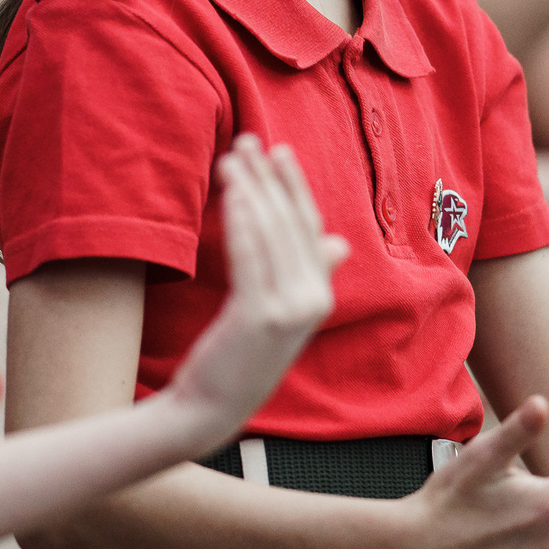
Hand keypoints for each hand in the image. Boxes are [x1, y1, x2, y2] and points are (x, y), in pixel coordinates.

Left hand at [168, 137, 347, 437]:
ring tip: (230, 158)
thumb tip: (337, 242)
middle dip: (269, 178)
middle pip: (291, 225)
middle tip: (247, 141)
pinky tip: (231, 191)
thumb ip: (310, 274)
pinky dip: (242, 218)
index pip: (310, 228)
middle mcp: (312, 301)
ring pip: (270, 234)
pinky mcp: (259, 316)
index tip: (277, 152)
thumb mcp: (281, 314)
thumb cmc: (241, 357)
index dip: (294, 187)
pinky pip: (252, 255)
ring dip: (250, 189)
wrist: (211, 408)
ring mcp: (289, 310)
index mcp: (319, 296)